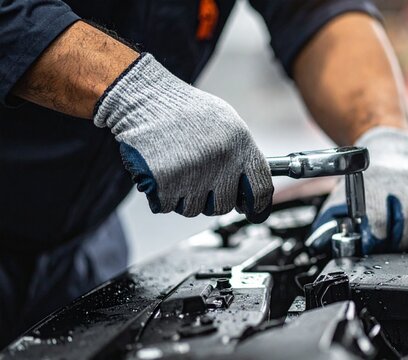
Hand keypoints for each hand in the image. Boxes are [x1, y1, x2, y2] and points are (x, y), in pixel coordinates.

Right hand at [93, 54, 272, 221]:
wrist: (145, 98)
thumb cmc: (184, 110)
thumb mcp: (225, 122)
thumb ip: (241, 154)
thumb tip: (249, 190)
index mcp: (240, 145)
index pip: (260, 189)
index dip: (257, 206)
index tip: (251, 211)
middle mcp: (221, 162)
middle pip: (223, 205)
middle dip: (210, 199)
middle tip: (196, 178)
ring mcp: (194, 175)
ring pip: (193, 209)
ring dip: (183, 197)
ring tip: (176, 168)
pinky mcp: (166, 184)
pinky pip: (167, 206)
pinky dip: (160, 195)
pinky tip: (159, 171)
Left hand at [312, 127, 407, 252]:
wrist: (394, 152)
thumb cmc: (367, 181)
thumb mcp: (344, 196)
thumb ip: (330, 221)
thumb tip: (317, 244)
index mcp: (377, 184)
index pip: (379, 214)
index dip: (376, 235)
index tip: (374, 243)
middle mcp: (404, 183)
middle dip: (400, 241)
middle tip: (393, 247)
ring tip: (407, 242)